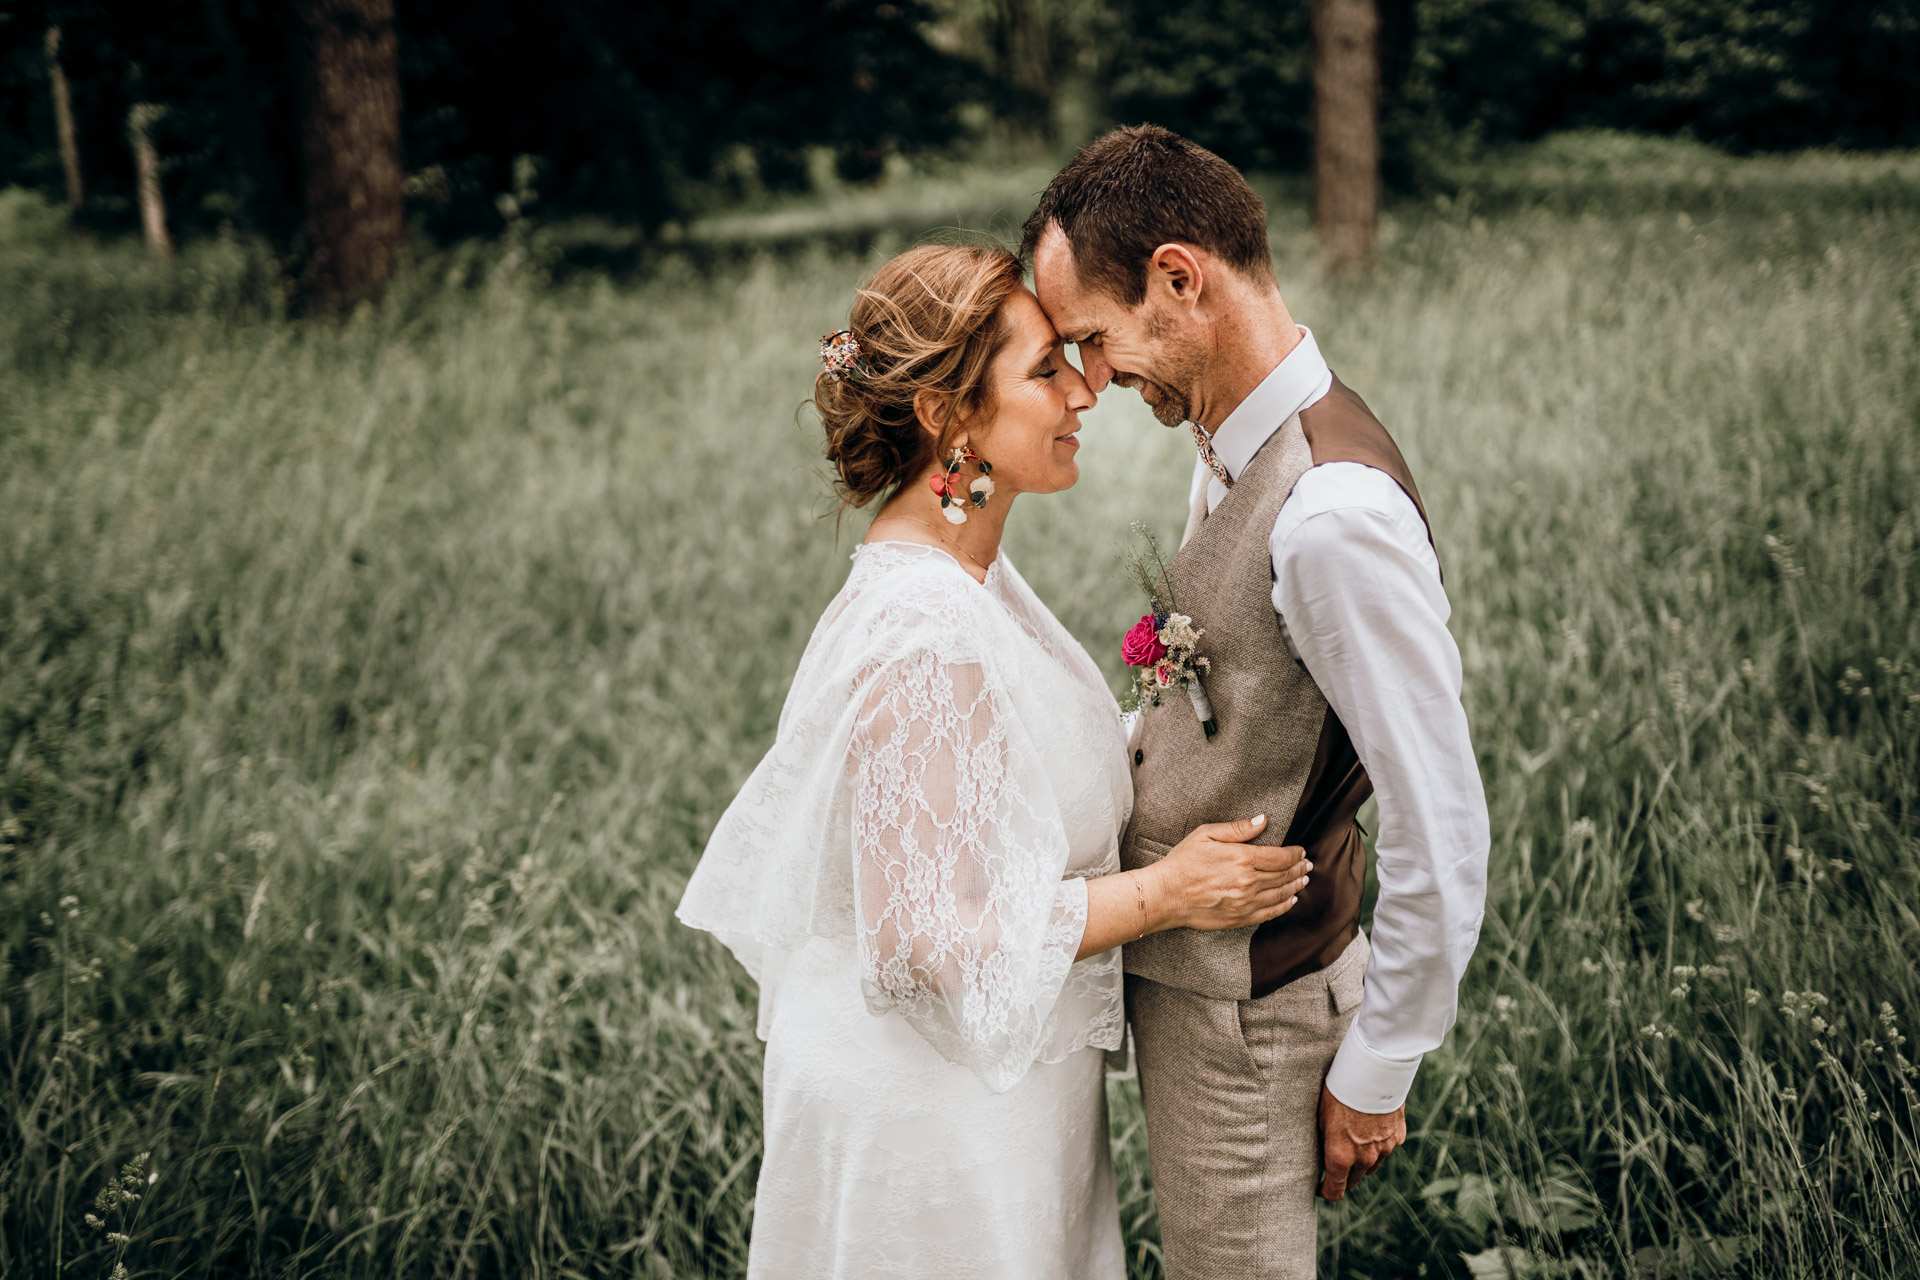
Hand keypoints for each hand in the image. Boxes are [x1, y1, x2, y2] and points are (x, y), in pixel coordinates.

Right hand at [1147, 815, 1309, 931]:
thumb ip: (1238, 829)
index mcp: (1242, 858)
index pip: (1281, 857)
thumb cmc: (1183, 862)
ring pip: (1281, 894)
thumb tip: (1263, 820)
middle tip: (1308, 865)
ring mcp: (1246, 903)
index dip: (1295, 854)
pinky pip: (1270, 913)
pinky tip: (1290, 900)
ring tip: (1304, 880)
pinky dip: (1284, 906)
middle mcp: (1248, 882)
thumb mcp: (1206, 834)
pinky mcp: (1240, 918)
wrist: (1166, 895)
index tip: (1301, 851)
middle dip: (1300, 869)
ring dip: (1296, 886)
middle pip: (1284, 876)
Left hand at [1318, 1085, 1405, 1200]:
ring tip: (1353, 1143)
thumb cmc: (1339, 1092)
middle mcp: (1364, 1159)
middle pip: (1353, 1180)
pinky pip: (1385, 1149)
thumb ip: (1324, 1142)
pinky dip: (1378, 1146)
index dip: (1326, 1192)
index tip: (1320, 1188)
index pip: (1335, 1190)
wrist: (1372, 1072)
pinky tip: (1370, 1129)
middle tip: (1335, 1164)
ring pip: (1371, 1167)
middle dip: (1343, 1176)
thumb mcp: (1321, 1117)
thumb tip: (1321, 1155)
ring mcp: (1383, 1149)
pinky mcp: (1397, 1138)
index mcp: (1341, 1156)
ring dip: (1362, 1163)